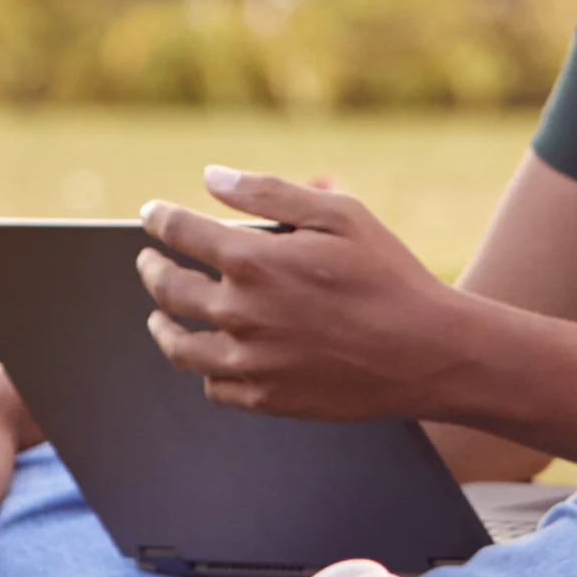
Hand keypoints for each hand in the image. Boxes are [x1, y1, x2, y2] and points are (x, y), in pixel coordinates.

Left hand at [133, 173, 464, 419]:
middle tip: (148, 262)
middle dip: (151, 270)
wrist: (428, 351)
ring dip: (162, 327)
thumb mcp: (338, 215)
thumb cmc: (389, 276)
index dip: (160, 220)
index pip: (181, 233)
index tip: (153, 215)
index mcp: (253, 261)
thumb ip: (268, 191)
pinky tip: (209, 358)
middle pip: (169, 290)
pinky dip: (205, 370)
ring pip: (181, 347)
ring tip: (158, 318)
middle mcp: (241, 313)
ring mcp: (251, 361)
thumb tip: (211, 178)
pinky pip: (215, 387)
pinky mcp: (268, 398)